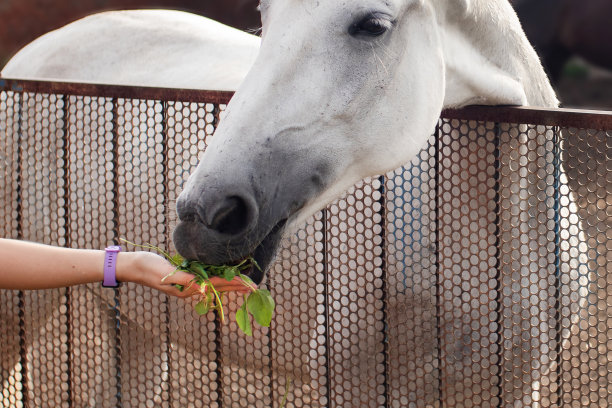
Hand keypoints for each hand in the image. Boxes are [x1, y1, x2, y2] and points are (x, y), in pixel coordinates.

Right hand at [117, 252, 252, 297]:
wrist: (134, 266)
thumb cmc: (149, 268)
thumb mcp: (168, 274)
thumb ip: (185, 281)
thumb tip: (203, 288)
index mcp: (188, 287)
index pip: (216, 285)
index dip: (233, 284)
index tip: (248, 285)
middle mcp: (190, 287)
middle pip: (218, 286)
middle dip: (236, 286)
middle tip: (255, 287)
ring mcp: (187, 283)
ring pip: (213, 283)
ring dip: (229, 282)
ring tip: (245, 283)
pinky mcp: (183, 276)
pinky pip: (204, 278)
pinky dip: (217, 277)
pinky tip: (223, 276)